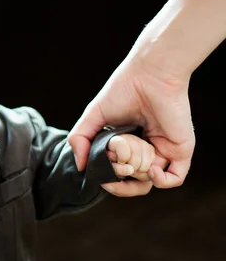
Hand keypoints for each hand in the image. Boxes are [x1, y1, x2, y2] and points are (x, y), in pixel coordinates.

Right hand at [68, 55, 194, 188]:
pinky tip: (149, 169)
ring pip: (149, 182)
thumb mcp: (93, 116)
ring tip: (130, 163)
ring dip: (136, 178)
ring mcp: (162, 151)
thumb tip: (81, 167)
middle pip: (131, 181)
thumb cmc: (122, 90)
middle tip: (115, 170)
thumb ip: (80, 139)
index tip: (101, 169)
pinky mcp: (179, 150)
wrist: (149, 76)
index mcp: (125, 143)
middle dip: (120, 184)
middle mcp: (143, 149)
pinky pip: (173, 179)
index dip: (107, 177)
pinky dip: (160, 181)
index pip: (115, 171)